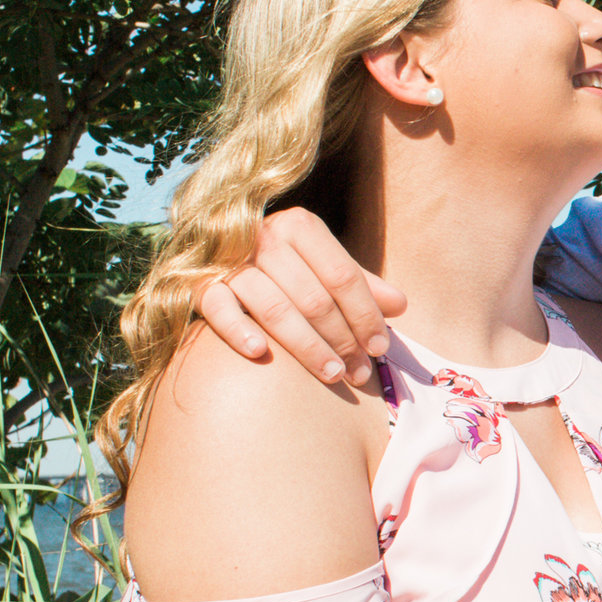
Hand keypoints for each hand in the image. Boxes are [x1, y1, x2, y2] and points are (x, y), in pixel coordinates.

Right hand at [194, 207, 405, 386]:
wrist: (221, 259)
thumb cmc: (289, 269)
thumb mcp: (326, 268)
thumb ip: (361, 286)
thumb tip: (401, 305)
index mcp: (300, 226)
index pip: (342, 275)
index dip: (365, 314)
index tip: (380, 348)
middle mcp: (264, 236)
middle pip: (313, 297)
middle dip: (342, 340)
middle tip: (358, 373)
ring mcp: (230, 261)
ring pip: (275, 308)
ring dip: (307, 347)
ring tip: (332, 375)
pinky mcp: (200, 284)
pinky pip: (219, 309)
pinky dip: (239, 331)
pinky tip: (261, 353)